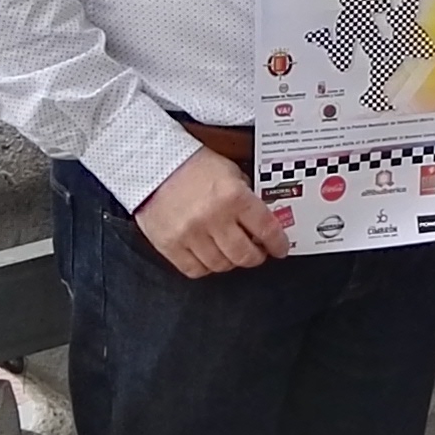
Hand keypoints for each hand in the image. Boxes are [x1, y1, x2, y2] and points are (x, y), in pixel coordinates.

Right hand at [135, 148, 289, 275]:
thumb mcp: (231, 172)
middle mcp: (213, 218)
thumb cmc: (193, 166)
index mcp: (233, 197)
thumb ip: (248, 197)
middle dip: (256, 256)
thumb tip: (264, 222)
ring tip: (232, 252)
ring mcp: (190, 234)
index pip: (266, 230)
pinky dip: (206, 267)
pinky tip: (209, 256)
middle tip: (257, 252)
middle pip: (245, 254)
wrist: (154, 164)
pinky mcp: (169, 245)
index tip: (280, 248)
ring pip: (221, 265)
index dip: (278, 243)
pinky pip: (195, 270)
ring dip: (231, 261)